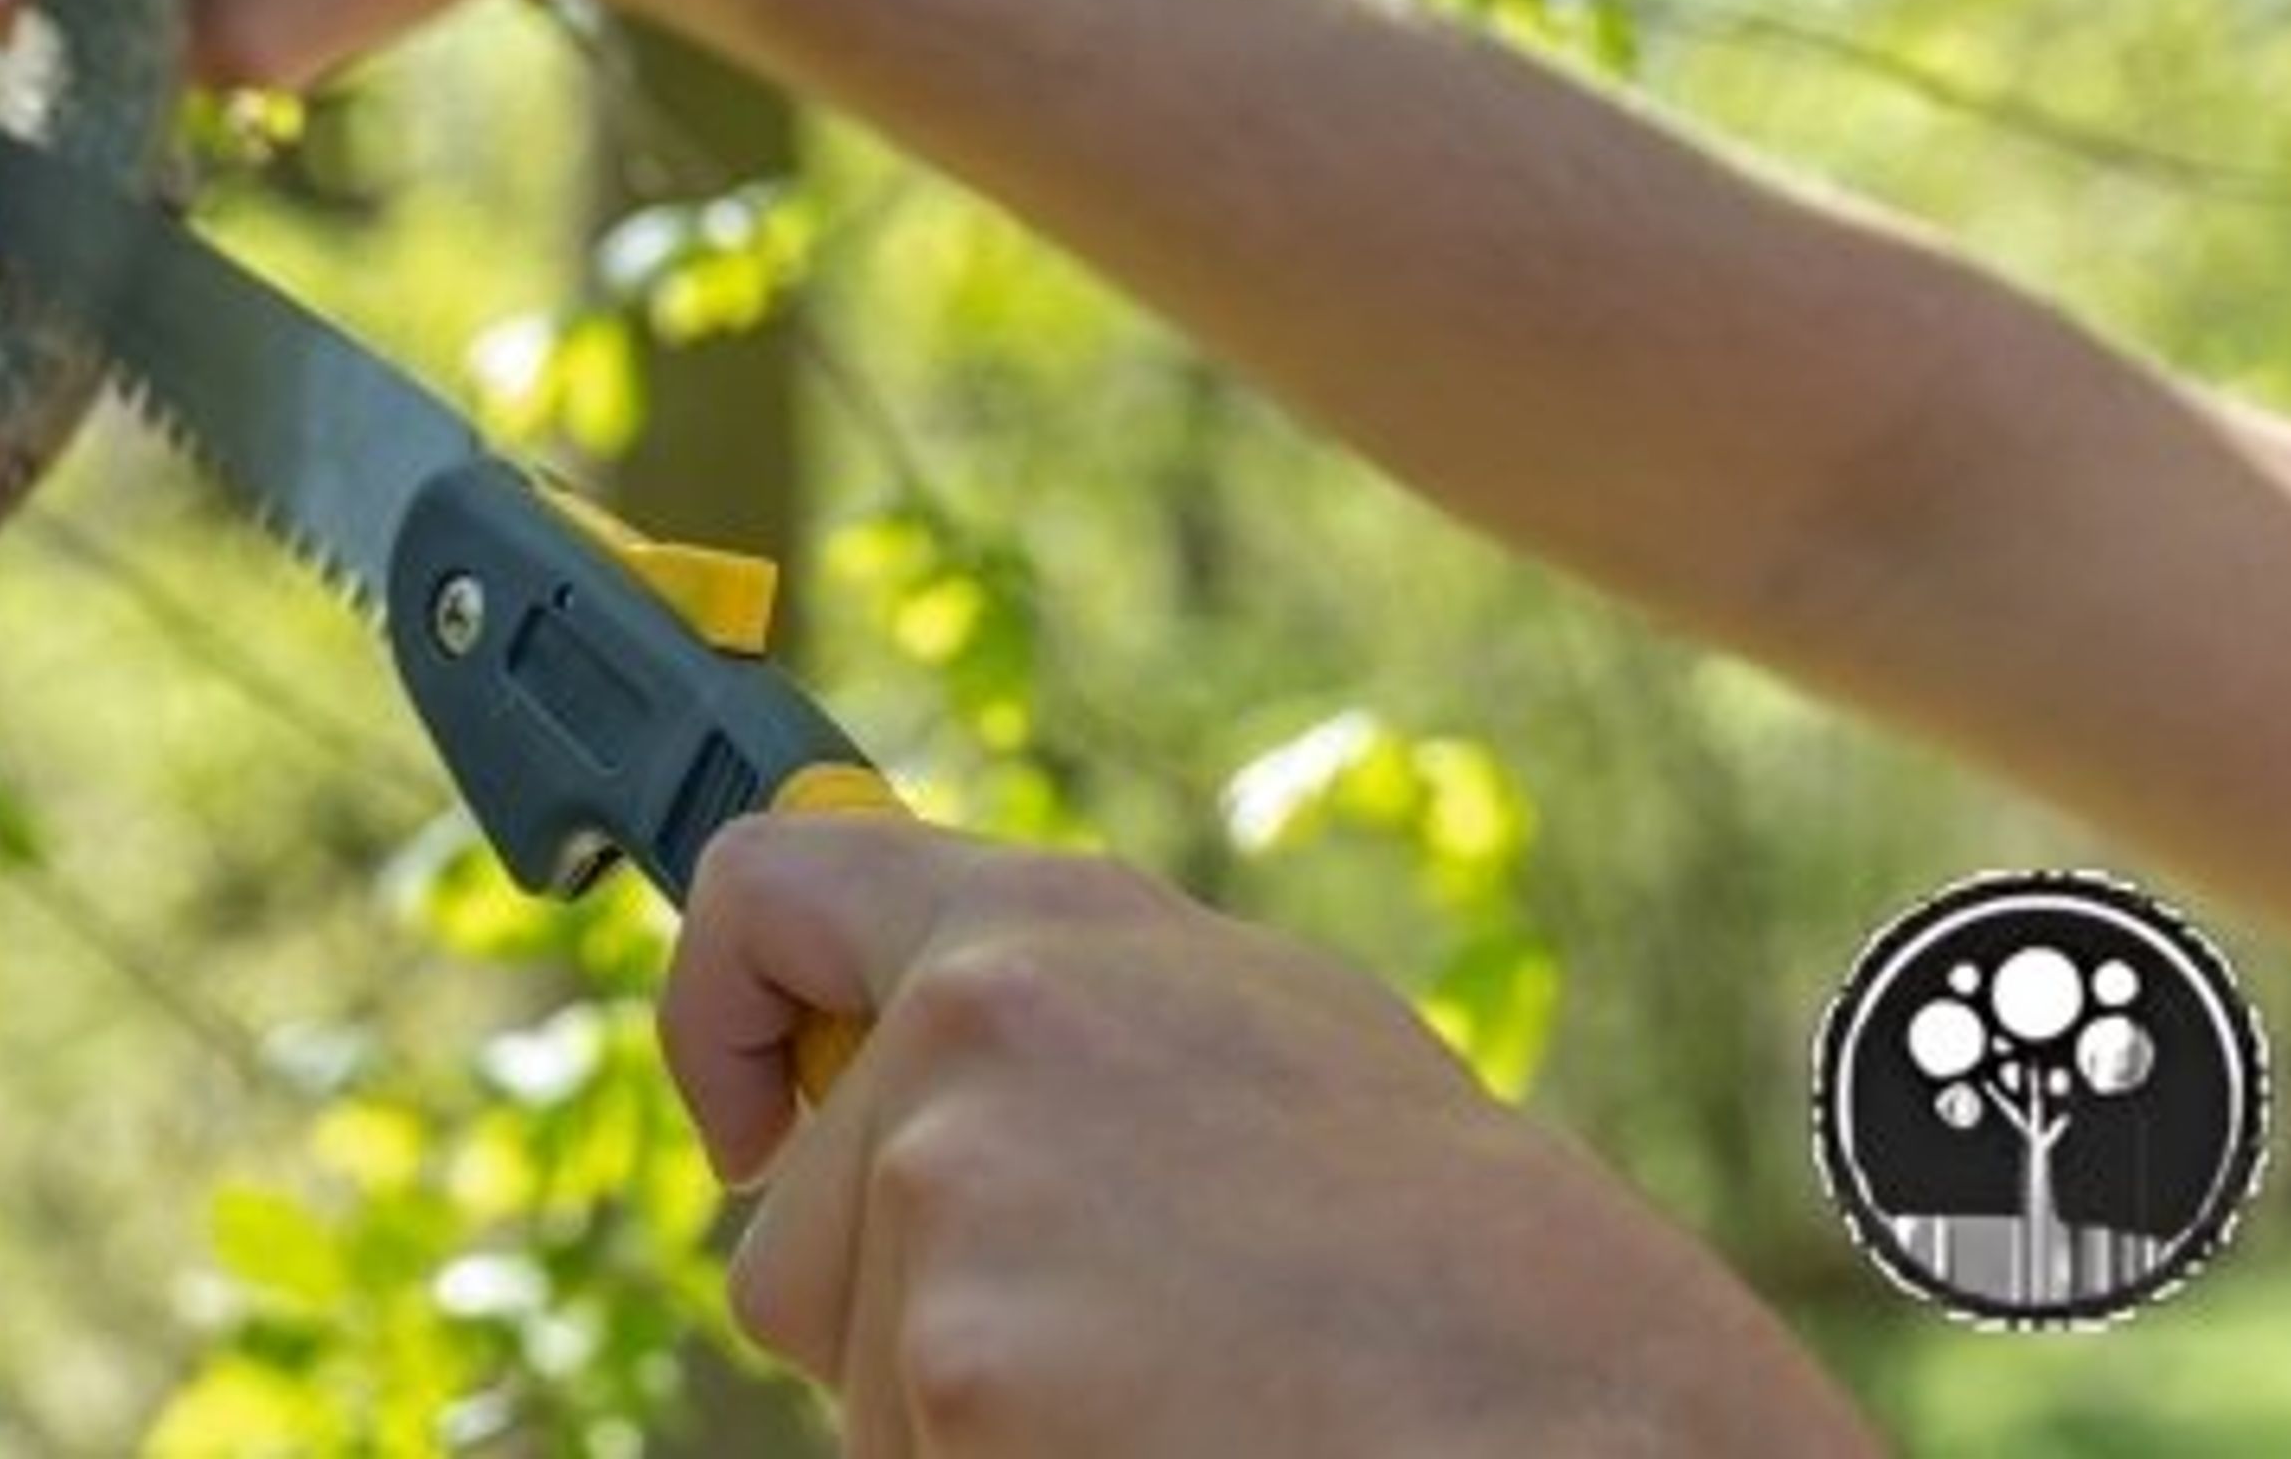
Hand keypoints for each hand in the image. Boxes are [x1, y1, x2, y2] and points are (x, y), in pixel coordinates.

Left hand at [663, 813, 1875, 1455]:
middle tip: (1102, 1349)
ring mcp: (954, 1190)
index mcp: (1052, 931)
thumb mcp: (1257, 1052)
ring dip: (966, 1416)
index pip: (768, 887)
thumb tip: (909, 1053)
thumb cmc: (1451, 1266)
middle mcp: (978, 1025)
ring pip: (850, 1374)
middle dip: (893, 1316)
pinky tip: (1160, 1442)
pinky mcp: (949, 1357)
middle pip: (792, 1233)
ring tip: (1175, 1389)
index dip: (716, 1018)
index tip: (748, 1129)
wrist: (1573, 1414)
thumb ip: (1065, 1031)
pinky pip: (898, 1456)